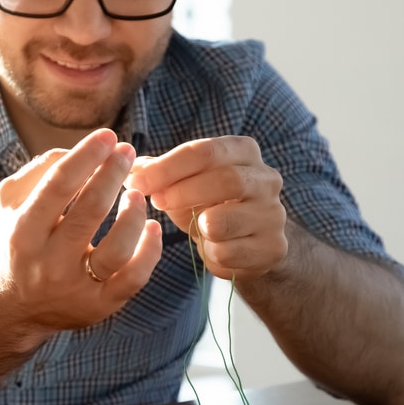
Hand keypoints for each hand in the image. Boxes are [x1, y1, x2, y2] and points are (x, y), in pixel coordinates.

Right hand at [0, 128, 162, 335]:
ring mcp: (75, 289)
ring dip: (134, 213)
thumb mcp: (11, 203)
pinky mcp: (98, 306)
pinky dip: (150, 250)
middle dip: (113, 173)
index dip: (87, 156)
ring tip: (136, 194)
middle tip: (127, 152)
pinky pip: (134, 278)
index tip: (108, 136)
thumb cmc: (16, 243)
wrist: (10, 307)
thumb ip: (40, 170)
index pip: (58, 185)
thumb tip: (81, 151)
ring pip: (118, 248)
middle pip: (91, 210)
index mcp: (22, 233)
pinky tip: (152, 228)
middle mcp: (47, 263)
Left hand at [125, 136, 286, 280]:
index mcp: (243, 152)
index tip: (136, 182)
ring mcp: (274, 214)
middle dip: (182, 192)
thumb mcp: (183, 182)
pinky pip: (229, 252)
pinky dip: (210, 252)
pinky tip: (212, 248)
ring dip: (198, 226)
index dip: (167, 167)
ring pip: (224, 221)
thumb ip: (156, 173)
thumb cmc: (209, 204)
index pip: (205, 152)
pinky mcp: (273, 247)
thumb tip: (130, 169)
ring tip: (195, 226)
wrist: (248, 242)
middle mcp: (266, 179)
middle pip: (225, 180)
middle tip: (156, 202)